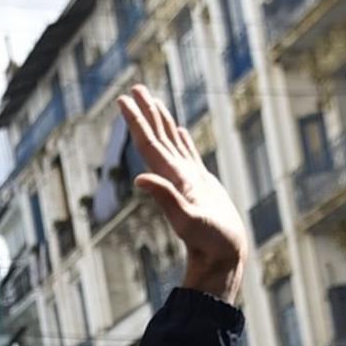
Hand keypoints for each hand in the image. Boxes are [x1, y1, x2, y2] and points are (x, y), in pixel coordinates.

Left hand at [119, 84, 244, 304]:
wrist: (224, 258)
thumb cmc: (209, 242)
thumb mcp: (187, 221)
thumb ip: (165, 198)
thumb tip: (139, 179)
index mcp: (172, 178)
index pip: (149, 143)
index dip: (136, 121)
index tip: (122, 100)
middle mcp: (176, 175)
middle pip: (156, 137)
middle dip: (145, 112)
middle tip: (133, 88)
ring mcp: (189, 179)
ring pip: (171, 142)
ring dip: (161, 121)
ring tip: (152, 100)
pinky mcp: (202, 185)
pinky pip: (189, 154)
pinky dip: (181, 140)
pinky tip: (177, 130)